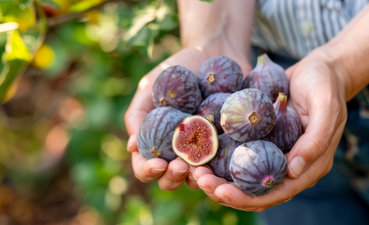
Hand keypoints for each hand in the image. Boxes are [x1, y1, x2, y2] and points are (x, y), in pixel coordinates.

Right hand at [124, 47, 251, 190]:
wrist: (215, 52)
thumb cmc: (177, 69)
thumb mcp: (150, 86)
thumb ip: (138, 114)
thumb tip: (132, 148)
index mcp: (157, 142)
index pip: (146, 167)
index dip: (148, 170)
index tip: (158, 163)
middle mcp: (180, 152)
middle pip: (171, 180)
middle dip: (172, 178)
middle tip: (180, 166)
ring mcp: (206, 151)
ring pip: (198, 178)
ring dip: (197, 178)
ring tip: (201, 168)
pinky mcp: (230, 146)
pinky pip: (227, 164)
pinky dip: (223, 167)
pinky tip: (223, 158)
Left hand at [193, 49, 347, 210]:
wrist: (320, 69)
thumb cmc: (325, 85)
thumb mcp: (326, 107)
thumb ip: (316, 139)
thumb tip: (294, 172)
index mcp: (311, 166)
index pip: (278, 193)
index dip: (248, 197)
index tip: (220, 191)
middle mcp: (292, 166)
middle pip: (257, 191)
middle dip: (227, 191)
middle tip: (199, 180)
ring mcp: (277, 154)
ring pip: (246, 177)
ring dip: (220, 178)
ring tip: (195, 171)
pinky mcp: (265, 140)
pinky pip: (242, 155)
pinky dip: (223, 158)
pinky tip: (202, 152)